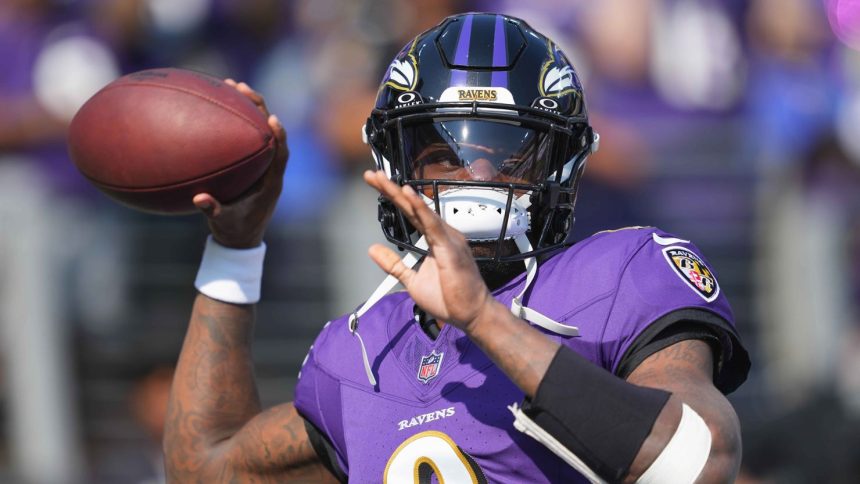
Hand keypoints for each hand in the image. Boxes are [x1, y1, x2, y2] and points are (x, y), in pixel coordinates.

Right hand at [193, 80, 287, 248]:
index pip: (280, 155)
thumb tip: (200, 198)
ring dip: (249, 108)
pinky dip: (236, 121)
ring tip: (231, 85)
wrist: (241, 238)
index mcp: (271, 183)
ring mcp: (262, 165)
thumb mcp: (222, 222)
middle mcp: (270, 169)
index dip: (279, 136)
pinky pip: (246, 137)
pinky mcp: (252, 163)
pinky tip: (218, 106)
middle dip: (259, 108)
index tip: (273, 119)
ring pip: (259, 130)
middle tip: (241, 87)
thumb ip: (213, 210)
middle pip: (270, 132)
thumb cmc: (234, 230)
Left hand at [363, 170, 496, 331]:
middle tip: (371, 175)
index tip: (375, 184)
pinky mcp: (451, 248)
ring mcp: (448, 239)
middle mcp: (442, 234)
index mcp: (435, 240)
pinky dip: (420, 208)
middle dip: (390, 189)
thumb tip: (373, 249)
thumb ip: (394, 264)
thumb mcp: (412, 281)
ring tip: (381, 179)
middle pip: (412, 207)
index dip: (393, 198)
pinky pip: (433, 225)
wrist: (470, 315)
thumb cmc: (449, 299)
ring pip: (420, 210)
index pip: (410, 214)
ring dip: (400, 194)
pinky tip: (408, 195)